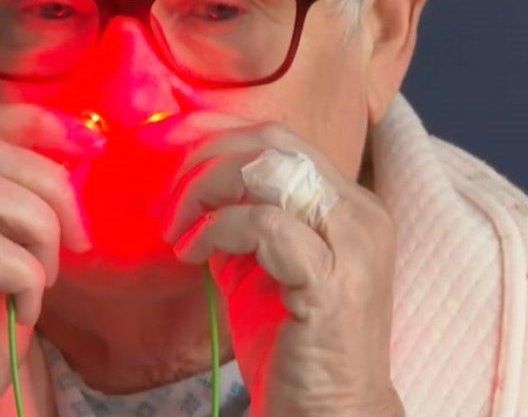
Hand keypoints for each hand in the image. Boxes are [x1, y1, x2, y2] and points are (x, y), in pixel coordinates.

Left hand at [161, 116, 402, 416]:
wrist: (327, 411)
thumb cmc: (291, 341)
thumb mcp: (258, 265)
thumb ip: (236, 219)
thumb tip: (188, 182)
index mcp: (347, 203)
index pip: (278, 138)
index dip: (216, 138)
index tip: (168, 156)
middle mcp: (359, 214)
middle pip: (273, 142)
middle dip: (205, 161)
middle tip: (169, 201)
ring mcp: (353, 246)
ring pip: (268, 171)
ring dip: (205, 192)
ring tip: (178, 231)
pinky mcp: (332, 283)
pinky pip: (265, 225)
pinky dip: (217, 230)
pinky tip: (194, 255)